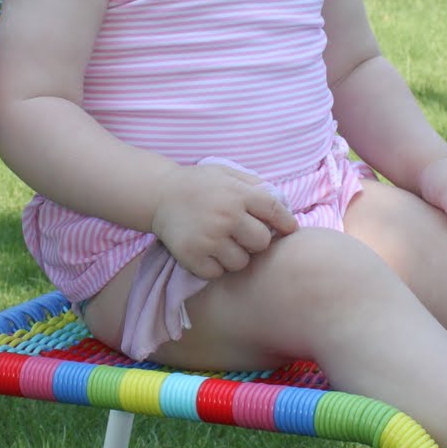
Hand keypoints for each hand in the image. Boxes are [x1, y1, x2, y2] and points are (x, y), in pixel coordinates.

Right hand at [151, 163, 297, 278]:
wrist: (159, 194)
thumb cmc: (199, 184)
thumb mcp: (228, 173)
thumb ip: (255, 186)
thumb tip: (283, 207)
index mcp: (239, 194)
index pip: (276, 212)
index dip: (286, 223)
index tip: (287, 229)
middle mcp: (227, 216)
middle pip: (262, 243)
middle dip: (255, 241)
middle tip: (242, 235)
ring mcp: (209, 238)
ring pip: (241, 262)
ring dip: (235, 257)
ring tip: (222, 244)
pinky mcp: (193, 256)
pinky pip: (217, 273)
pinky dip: (214, 267)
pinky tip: (207, 253)